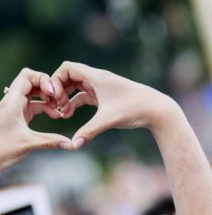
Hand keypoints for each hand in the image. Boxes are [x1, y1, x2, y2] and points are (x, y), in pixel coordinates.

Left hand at [0, 67, 71, 174]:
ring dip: (47, 99)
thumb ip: (51, 141)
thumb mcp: (28, 143)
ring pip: (32, 94)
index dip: (43, 79)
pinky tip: (55, 116)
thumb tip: (72, 145)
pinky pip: (32, 105)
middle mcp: (11, 102)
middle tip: (59, 101)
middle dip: (48, 88)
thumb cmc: (1, 150)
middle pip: (31, 82)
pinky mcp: (16, 117)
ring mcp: (13, 109)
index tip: (53, 94)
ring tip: (60, 110)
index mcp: (11, 101)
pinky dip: (43, 108)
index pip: (27, 75)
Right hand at [50, 61, 176, 147]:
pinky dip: (74, 102)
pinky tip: (69, 115)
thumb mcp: (109, 120)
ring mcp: (100, 87)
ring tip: (61, 112)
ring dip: (65, 97)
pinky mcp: (104, 96)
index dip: (56, 80)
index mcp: (97, 77)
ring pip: (75, 86)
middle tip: (56, 105)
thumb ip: (89, 131)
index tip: (55, 97)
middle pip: (68, 76)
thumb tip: (73, 145)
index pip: (67, 68)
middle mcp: (97, 79)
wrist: (158, 110)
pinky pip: (82, 95)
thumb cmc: (136, 109)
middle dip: (58, 90)